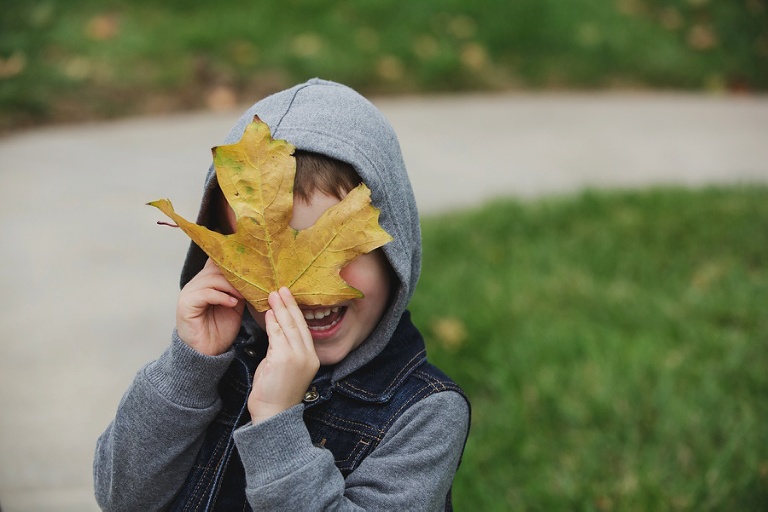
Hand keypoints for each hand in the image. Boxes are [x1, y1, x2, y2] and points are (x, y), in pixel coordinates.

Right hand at [176, 258, 244, 355]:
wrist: (208, 352)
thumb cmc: (220, 330)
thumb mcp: (235, 305)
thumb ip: (239, 290)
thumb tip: (253, 277)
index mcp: (206, 282)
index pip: (216, 262)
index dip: (233, 263)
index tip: (251, 268)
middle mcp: (196, 284)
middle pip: (215, 268)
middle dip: (235, 275)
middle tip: (251, 283)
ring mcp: (189, 293)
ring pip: (212, 279)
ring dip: (231, 286)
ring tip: (242, 295)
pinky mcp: (186, 304)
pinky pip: (206, 293)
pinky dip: (222, 296)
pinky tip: (233, 303)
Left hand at [248, 287, 319, 423]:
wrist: (272, 415)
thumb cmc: (275, 393)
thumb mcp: (282, 366)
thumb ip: (281, 348)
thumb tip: (275, 331)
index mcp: (312, 358)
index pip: (304, 329)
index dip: (296, 312)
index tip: (289, 298)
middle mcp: (308, 356)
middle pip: (299, 324)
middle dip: (289, 305)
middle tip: (282, 289)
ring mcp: (298, 357)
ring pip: (289, 327)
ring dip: (280, 309)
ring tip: (274, 295)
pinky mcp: (285, 359)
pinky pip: (278, 335)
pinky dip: (273, 322)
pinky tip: (268, 313)